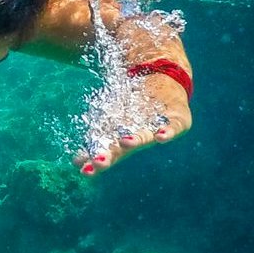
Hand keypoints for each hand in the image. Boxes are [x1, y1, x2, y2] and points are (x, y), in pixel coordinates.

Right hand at [74, 80, 191, 175]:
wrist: (164, 83)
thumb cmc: (135, 105)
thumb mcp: (112, 117)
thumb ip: (95, 136)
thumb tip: (75, 160)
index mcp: (122, 139)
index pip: (106, 152)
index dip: (95, 161)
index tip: (83, 170)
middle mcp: (139, 138)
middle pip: (124, 149)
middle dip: (112, 155)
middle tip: (99, 162)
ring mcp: (157, 129)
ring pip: (145, 137)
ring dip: (135, 140)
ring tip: (125, 141)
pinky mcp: (178, 121)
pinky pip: (173, 127)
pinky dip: (167, 132)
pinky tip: (161, 136)